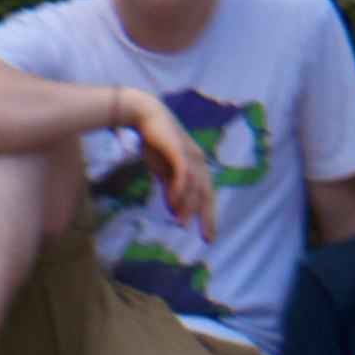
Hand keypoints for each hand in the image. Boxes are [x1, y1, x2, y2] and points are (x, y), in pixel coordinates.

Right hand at [122, 90, 214, 241]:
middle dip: (207, 217)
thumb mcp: (164, 171)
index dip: (208, 216)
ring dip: (189, 208)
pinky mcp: (178, 151)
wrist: (146, 117)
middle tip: (206, 238)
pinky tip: (174, 205)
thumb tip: (176, 209)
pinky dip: (180, 191)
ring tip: (182, 225)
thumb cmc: (154, 142)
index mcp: (197, 166)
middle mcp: (198, 161)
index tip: (207, 236)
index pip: (206, 195)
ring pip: (195, 187)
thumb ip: (171, 189)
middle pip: (207, 194)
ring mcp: (190, 155)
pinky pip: (183, 174)